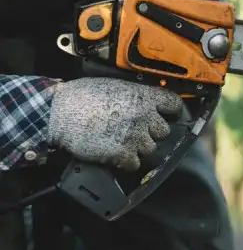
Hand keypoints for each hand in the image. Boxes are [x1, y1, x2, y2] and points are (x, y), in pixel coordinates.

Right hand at [46, 78, 183, 171]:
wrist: (61, 113)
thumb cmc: (83, 95)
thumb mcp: (116, 85)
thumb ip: (136, 94)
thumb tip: (145, 101)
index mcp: (144, 97)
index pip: (173, 104)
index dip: (171, 111)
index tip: (167, 115)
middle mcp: (144, 116)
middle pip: (163, 131)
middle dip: (151, 132)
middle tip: (136, 131)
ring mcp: (134, 135)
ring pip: (150, 149)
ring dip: (138, 148)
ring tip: (123, 142)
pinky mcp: (121, 153)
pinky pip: (135, 164)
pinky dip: (127, 162)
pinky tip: (117, 155)